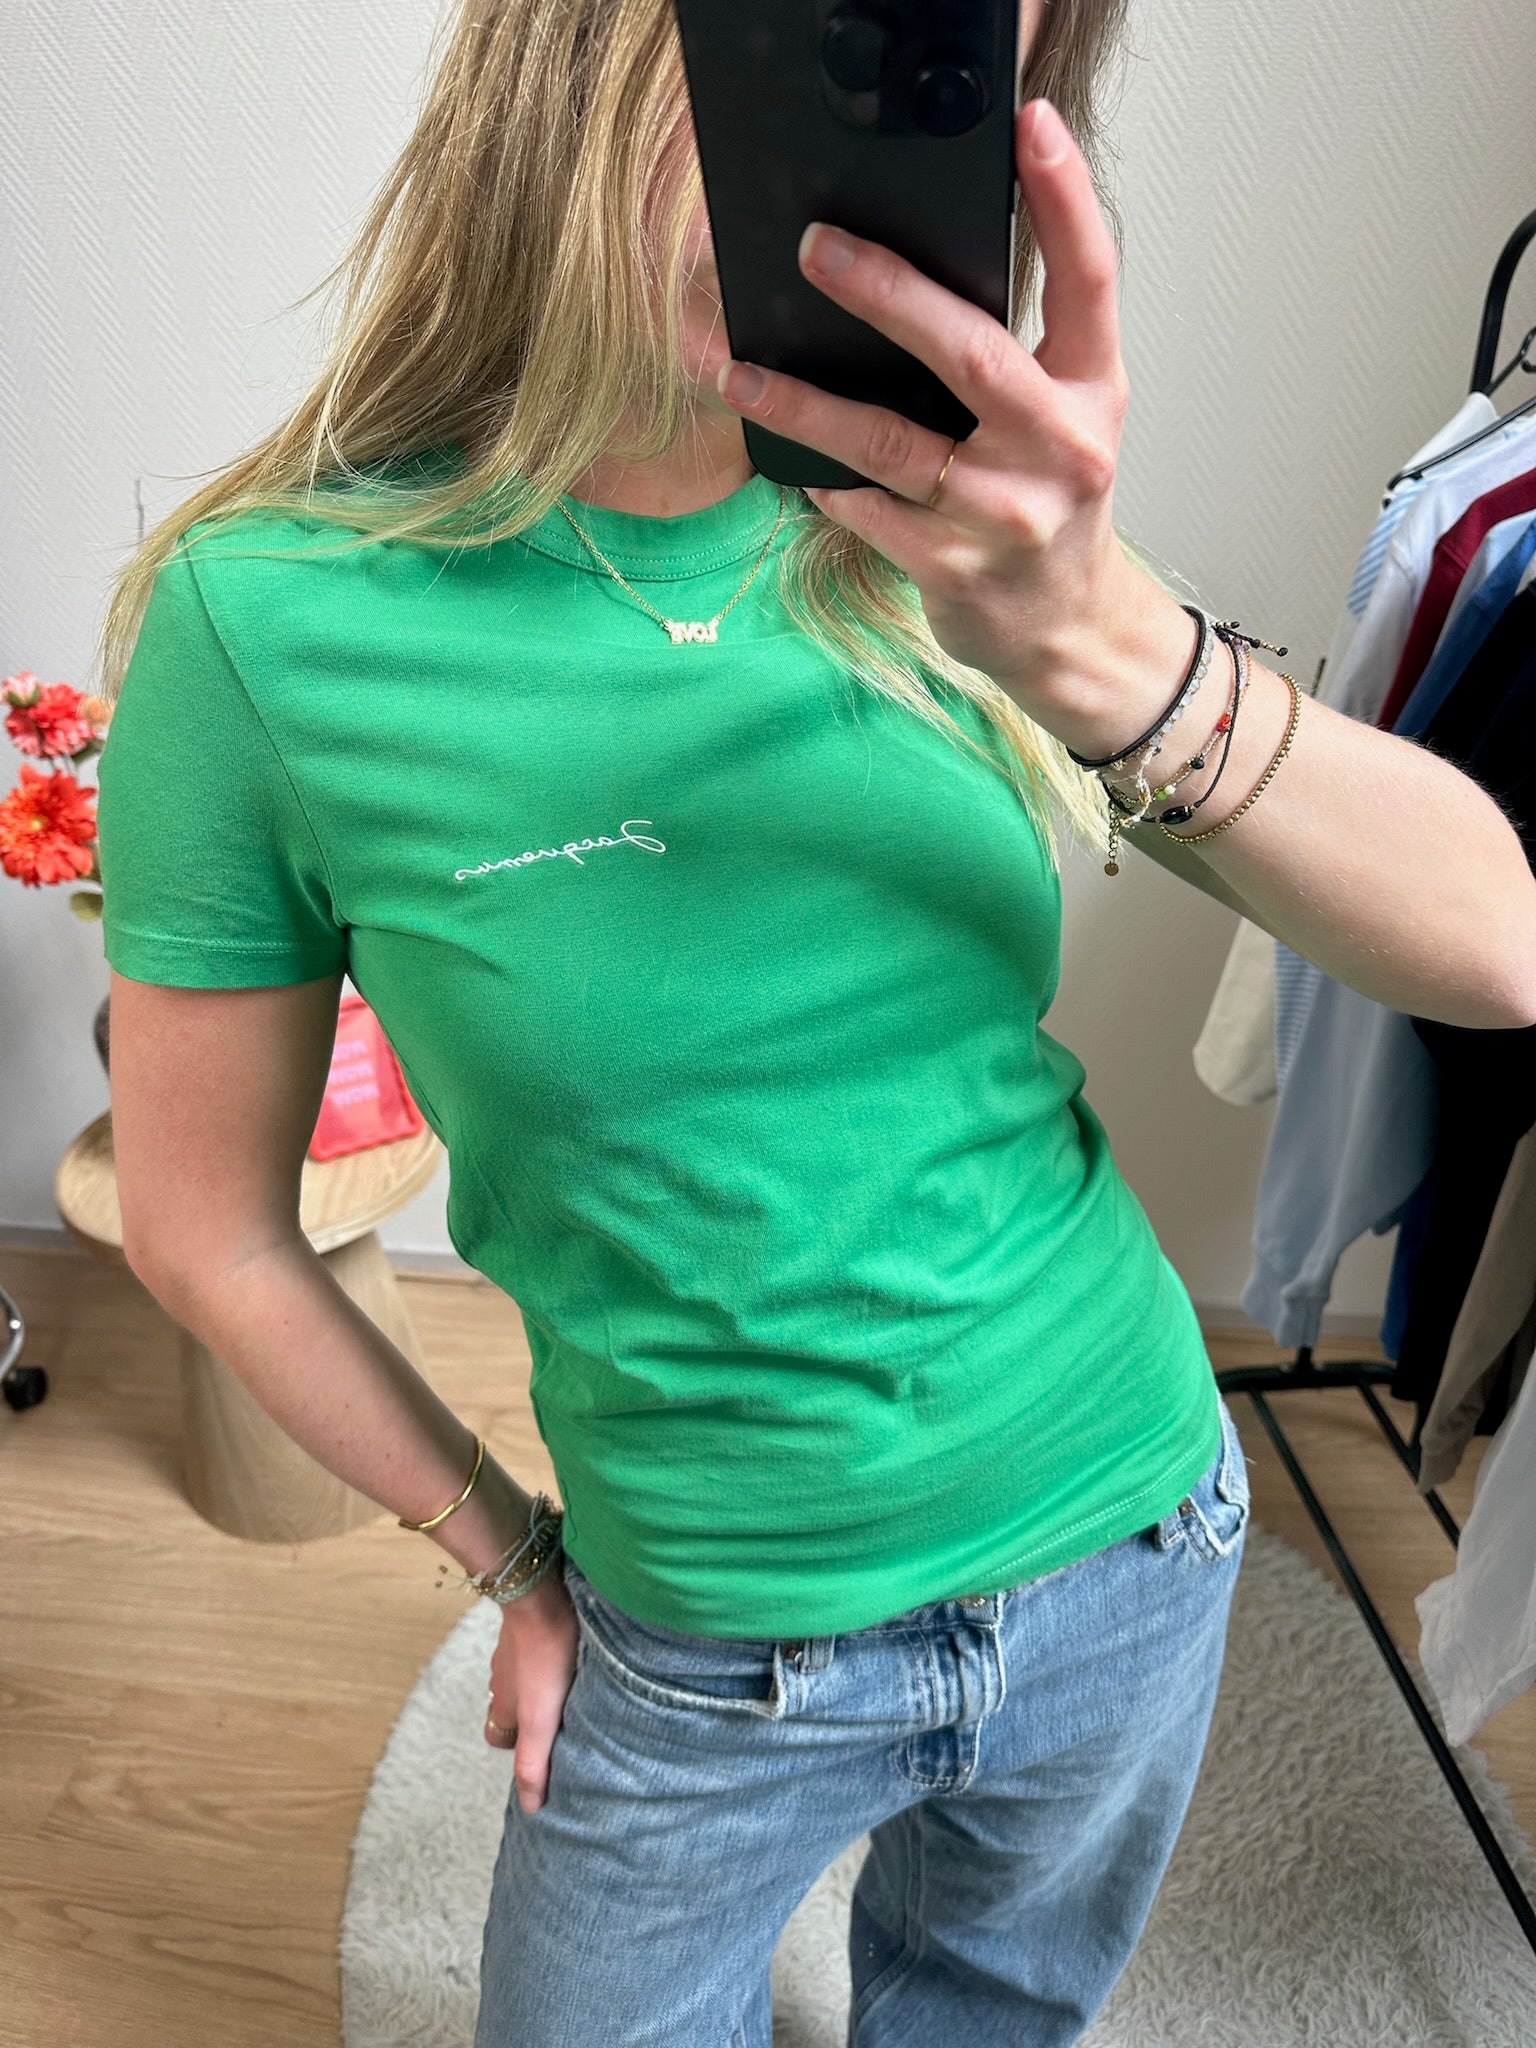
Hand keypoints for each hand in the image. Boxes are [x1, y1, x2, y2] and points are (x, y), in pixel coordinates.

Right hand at [483, 1567, 579, 1813]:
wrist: (540, 1596)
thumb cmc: (546, 1658)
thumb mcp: (541, 1719)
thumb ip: (533, 1762)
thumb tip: (530, 1807)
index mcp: (503, 1707)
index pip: (501, 1740)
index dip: (521, 1748)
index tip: (545, 1749)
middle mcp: (501, 1681)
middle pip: (511, 1708)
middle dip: (532, 1718)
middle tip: (562, 1719)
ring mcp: (510, 1652)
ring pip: (523, 1679)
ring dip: (542, 1686)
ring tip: (572, 1687)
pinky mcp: (527, 1627)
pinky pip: (534, 1650)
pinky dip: (546, 1658)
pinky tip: (570, 1654)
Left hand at [713, 96, 1148, 742]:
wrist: (1066, 628)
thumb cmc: (1049, 504)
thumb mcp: (1063, 417)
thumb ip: (1016, 352)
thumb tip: (900, 279)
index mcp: (1091, 388)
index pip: (1088, 277)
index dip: (1064, 198)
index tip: (1031, 126)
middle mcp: (1060, 446)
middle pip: (971, 352)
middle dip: (888, 294)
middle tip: (816, 249)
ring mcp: (1007, 514)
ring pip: (890, 444)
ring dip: (804, 404)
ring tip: (739, 371)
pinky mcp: (955, 568)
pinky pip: (867, 510)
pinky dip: (824, 482)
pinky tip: (790, 460)